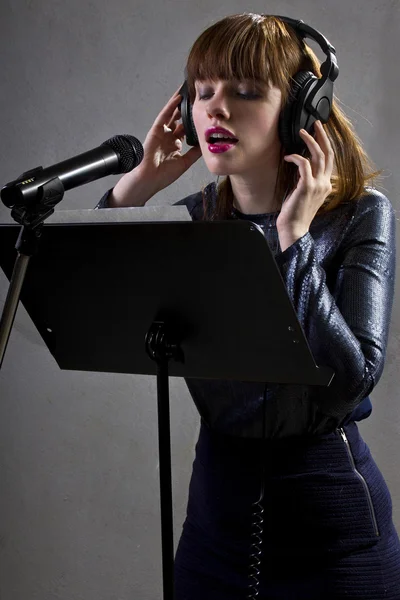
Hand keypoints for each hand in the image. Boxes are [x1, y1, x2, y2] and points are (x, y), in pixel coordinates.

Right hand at [138, 87, 201, 191]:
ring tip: (190, 92)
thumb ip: (195, 152)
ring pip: (172, 114)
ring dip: (180, 104)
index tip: (204, 114)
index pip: (186, 130)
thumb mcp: (185, 163)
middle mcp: (169, 137)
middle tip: (198, 99)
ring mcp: (162, 133)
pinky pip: (164, 115)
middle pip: (180, 120)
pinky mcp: (156, 130)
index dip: (194, 122)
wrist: (149, 179)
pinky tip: (178, 97)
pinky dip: (171, 106)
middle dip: (188, 110)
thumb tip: (206, 143)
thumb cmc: (163, 175)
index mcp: (175, 145)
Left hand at [276, 120, 333, 250]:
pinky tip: (288, 157)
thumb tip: (302, 167)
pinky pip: (303, 164)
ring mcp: (318, 184)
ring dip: (310, 141)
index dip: (325, 144)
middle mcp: (325, 183)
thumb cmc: (296, 212)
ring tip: (301, 132)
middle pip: (328, 153)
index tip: (319, 132)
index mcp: (326, 185)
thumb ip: (307, 180)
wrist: (294, 228)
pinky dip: (296, 157)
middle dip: (322, 136)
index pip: (330, 159)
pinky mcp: (307, 186)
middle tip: (315, 123)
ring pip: (318, 156)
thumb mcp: (304, 193)